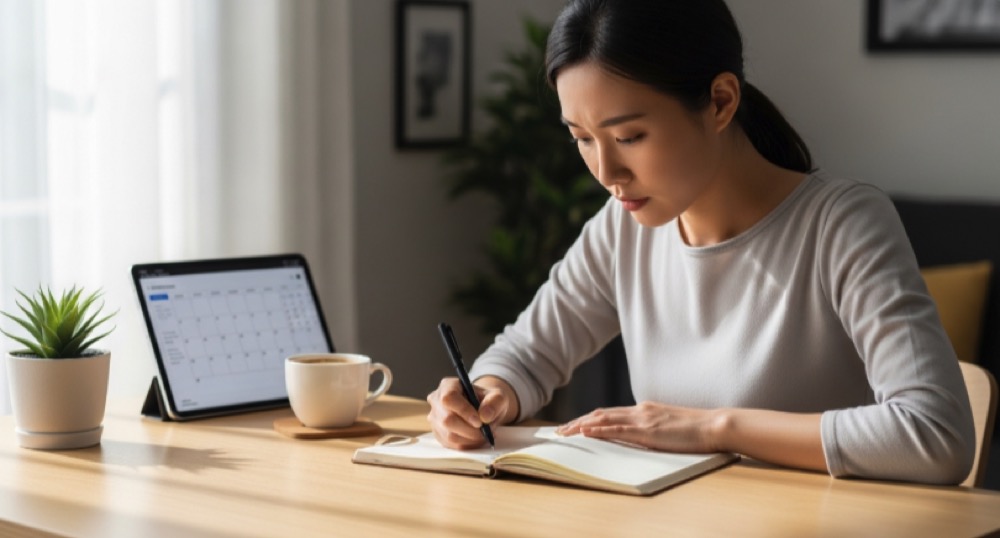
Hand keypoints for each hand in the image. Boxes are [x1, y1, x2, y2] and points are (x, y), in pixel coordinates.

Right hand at [426, 375, 517, 449]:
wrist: (483, 410)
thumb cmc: (488, 400)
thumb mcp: (497, 396)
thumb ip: (494, 402)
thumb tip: (484, 416)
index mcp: (448, 385)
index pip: (449, 398)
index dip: (463, 411)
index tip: (480, 421)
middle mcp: (436, 401)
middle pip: (447, 420)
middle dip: (470, 430)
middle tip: (486, 431)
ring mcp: (435, 418)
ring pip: (449, 435)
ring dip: (470, 439)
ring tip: (484, 435)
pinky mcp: (438, 433)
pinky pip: (450, 444)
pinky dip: (467, 445)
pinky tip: (476, 439)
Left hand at [556, 401, 723, 453]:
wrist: (713, 425)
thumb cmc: (695, 430)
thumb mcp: (667, 427)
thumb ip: (650, 428)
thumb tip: (637, 436)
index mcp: (644, 409)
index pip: (608, 413)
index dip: (588, 419)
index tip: (572, 426)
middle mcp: (639, 410)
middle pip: (600, 414)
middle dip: (577, 422)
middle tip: (559, 431)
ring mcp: (643, 419)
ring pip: (604, 419)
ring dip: (581, 425)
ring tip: (564, 432)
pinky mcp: (648, 430)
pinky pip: (618, 429)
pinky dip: (599, 430)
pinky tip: (586, 432)